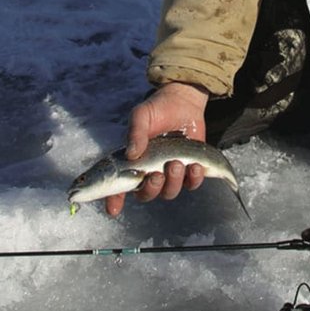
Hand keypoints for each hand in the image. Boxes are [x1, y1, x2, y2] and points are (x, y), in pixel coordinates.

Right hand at [105, 82, 208, 215]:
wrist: (184, 101)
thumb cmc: (158, 109)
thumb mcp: (142, 116)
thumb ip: (136, 133)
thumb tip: (132, 153)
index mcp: (133, 162)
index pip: (119, 186)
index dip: (114, 200)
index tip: (113, 209)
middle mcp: (150, 171)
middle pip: (146, 194)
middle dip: (151, 189)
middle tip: (157, 174)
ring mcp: (169, 172)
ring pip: (169, 192)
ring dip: (173, 182)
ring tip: (176, 163)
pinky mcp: (189, 169)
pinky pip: (191, 184)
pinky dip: (194, 179)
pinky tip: (195, 166)